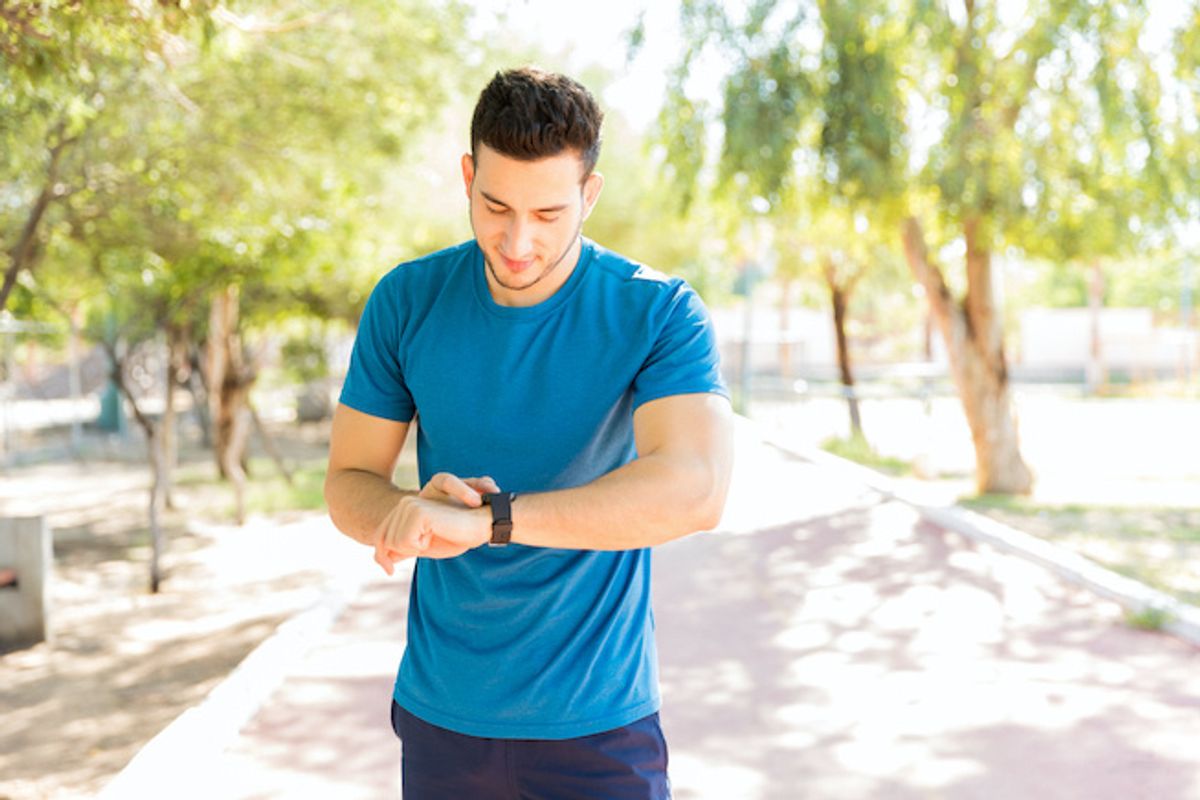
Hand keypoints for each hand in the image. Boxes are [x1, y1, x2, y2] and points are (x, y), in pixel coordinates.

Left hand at [373, 473, 499, 574]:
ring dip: (415, 548)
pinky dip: (421, 546)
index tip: (388, 571)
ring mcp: (410, 506)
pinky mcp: (418, 513)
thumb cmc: (455, 536)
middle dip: (404, 553)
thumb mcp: (423, 545)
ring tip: (435, 536)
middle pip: (384, 540)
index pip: (380, 534)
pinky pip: (406, 542)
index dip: (381, 555)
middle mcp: (405, 503)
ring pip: (394, 542)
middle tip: (430, 543)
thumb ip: (403, 548)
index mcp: (405, 508)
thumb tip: (382, 560)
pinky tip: (437, 534)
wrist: (479, 526)